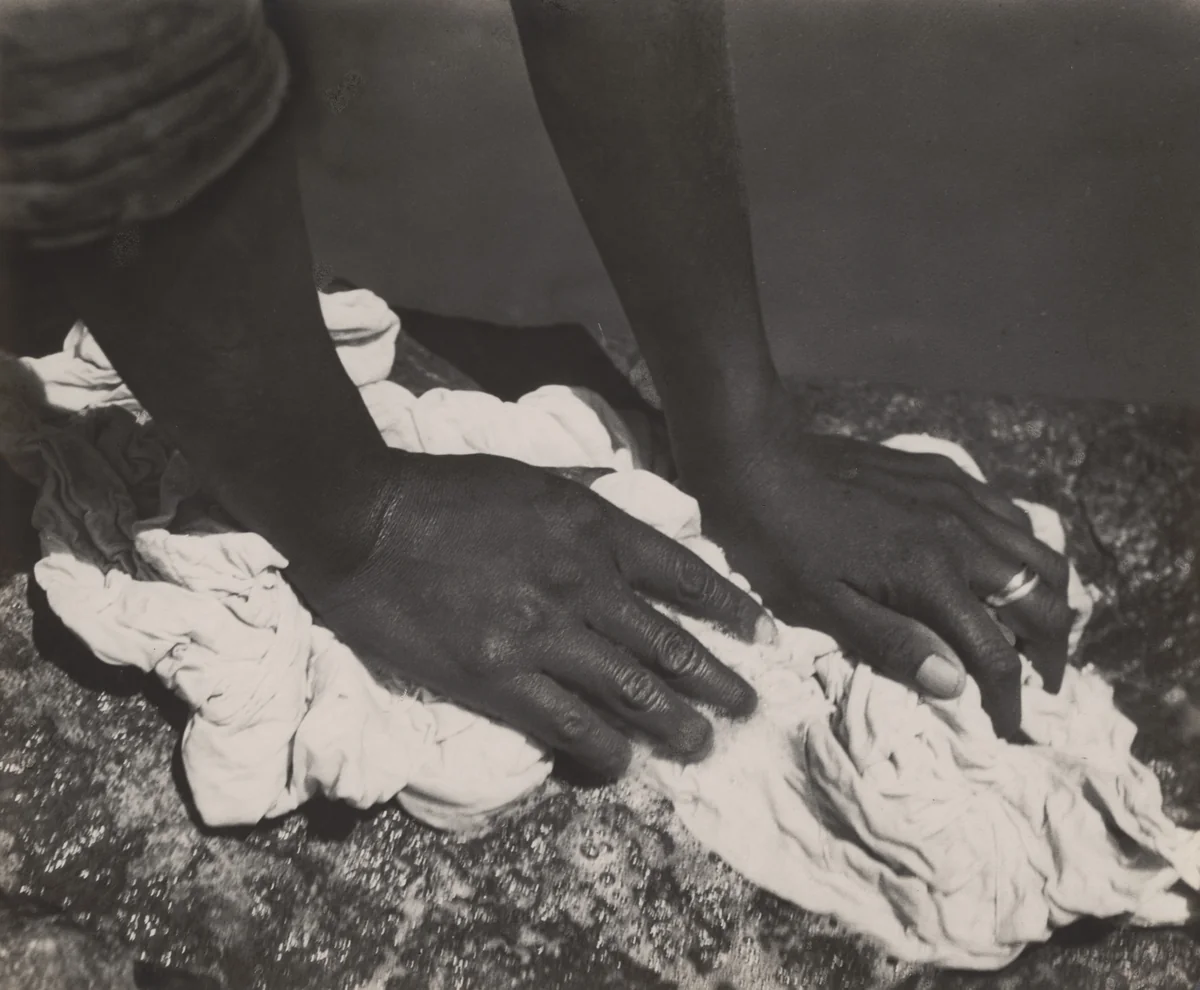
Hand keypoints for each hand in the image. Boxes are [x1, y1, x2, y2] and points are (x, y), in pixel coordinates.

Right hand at [287, 451, 771, 775]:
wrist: (363, 517)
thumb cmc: (443, 490)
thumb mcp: (528, 474)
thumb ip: (583, 492)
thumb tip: (622, 493)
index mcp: (591, 526)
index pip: (683, 575)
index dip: (730, 610)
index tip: (763, 636)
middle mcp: (581, 580)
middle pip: (669, 642)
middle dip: (718, 681)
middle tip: (748, 708)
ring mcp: (542, 631)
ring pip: (631, 689)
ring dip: (675, 723)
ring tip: (702, 746)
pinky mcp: (497, 675)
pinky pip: (568, 723)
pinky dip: (603, 748)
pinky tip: (622, 763)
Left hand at [674, 390, 1072, 738]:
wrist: (757, 458)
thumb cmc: (778, 541)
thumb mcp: (822, 605)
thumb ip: (893, 643)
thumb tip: (957, 686)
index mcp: (931, 576)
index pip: (998, 654)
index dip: (1010, 700)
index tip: (1009, 727)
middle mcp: (960, 533)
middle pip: (1046, 600)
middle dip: (1053, 652)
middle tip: (1040, 683)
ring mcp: (958, 496)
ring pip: (1041, 551)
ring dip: (1048, 598)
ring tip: (1032, 630)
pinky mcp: (944, 473)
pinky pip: (1010, 513)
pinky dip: (1024, 548)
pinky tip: (1000, 567)